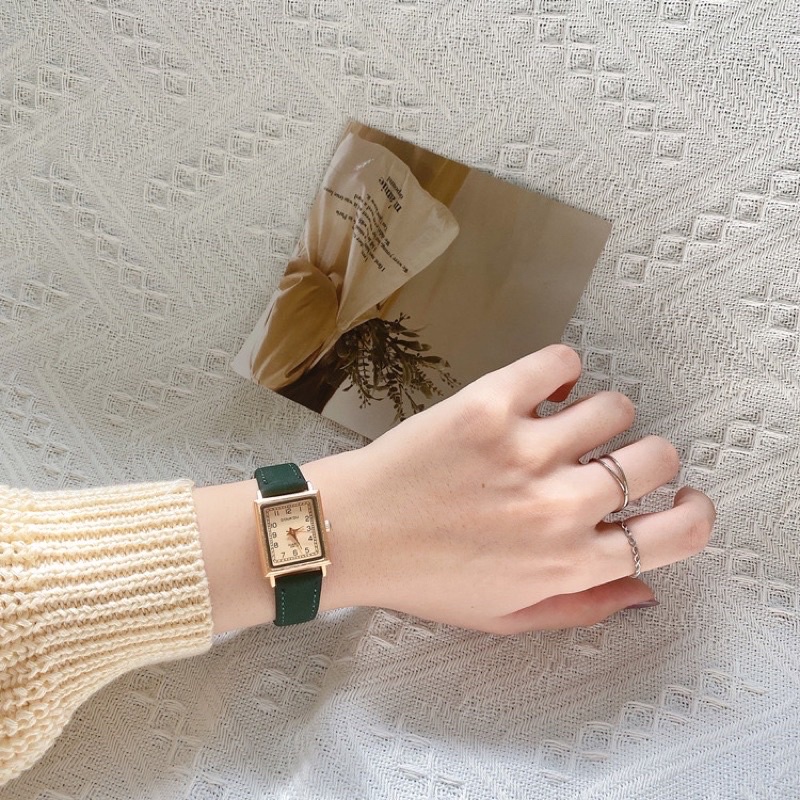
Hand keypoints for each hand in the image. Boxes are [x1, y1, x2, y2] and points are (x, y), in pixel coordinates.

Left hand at [305, 344, 714, 633]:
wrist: (350, 533)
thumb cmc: (424, 576)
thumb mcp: (506, 616)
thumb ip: (581, 606)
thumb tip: (644, 587)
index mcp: (567, 563)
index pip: (676, 534)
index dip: (694, 512)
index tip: (685, 498)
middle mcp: (557, 507)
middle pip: (655, 459)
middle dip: (644, 457)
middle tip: (607, 458)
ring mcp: (524, 451)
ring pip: (614, 408)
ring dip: (599, 415)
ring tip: (563, 425)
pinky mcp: (489, 405)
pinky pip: (560, 363)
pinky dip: (561, 370)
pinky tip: (542, 390)